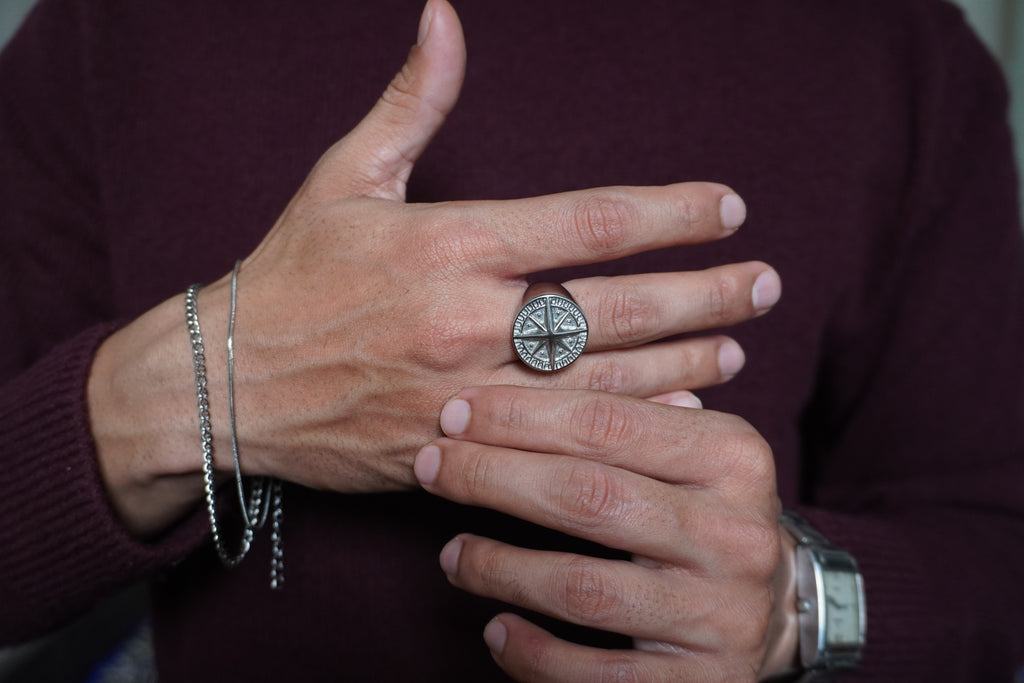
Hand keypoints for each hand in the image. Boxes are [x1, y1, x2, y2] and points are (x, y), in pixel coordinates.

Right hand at [87, 0, 779, 535]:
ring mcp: (468, 392)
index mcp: (450, 243)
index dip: (672, 213)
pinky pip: (563, 439)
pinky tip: (677, 411)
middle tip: (765, 283)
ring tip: (736, 345)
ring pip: (605, 379)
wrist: (227, 383)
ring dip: (683, 361)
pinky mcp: (460, 448)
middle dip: (705, 294)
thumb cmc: (289, 275)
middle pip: (617, 306)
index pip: (591, 220)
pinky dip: (627, 424)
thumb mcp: (344, 177)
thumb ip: (410, 101)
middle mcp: (468, 318)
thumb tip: (443, 16)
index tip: (728, 207)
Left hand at [414, 385, 795, 681]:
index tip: (454, 410)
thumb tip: (505, 383)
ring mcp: (720, 615)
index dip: (519, 414)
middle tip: (431, 465)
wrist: (783, 612)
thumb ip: (624, 418)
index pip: (608, 422)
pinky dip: (533, 653)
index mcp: (733, 456)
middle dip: (492, 476)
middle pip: (587, 495)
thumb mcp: (689, 455)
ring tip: (452, 554)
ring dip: (498, 568)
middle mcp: (734, 533)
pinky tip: (496, 629)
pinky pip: (594, 674)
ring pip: (581, 587)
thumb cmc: (706, 515)